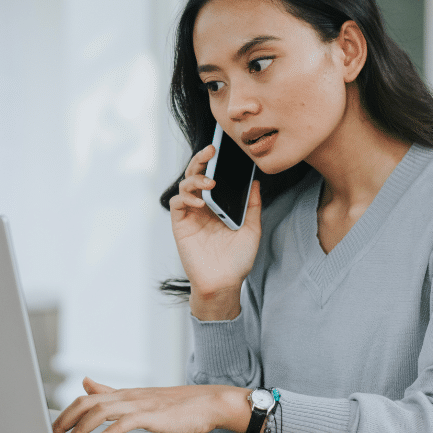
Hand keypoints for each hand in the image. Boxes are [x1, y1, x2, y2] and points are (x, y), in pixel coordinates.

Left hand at [51, 377, 249, 432]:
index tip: (51, 428)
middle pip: (87, 403)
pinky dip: (114, 429)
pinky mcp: (154, 415)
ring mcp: (141, 404)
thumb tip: (86, 382)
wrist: (208, 402)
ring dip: (82, 428)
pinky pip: (129, 420)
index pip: (86, 398)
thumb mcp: (138, 397)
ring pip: (103, 410)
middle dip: (65, 420)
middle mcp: (128, 396)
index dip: (65, 413)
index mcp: (123, 394)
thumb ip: (110, 392)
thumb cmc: (176, 404)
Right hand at [169, 145, 262, 319]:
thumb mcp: (252, 229)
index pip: (213, 176)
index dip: (214, 162)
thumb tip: (255, 182)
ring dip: (195, 179)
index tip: (222, 149)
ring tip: (208, 183)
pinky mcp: (181, 225)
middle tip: (211, 152)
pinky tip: (199, 202)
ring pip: (185, 185)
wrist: (224, 282)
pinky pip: (177, 204)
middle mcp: (203, 206)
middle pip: (196, 175)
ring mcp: (190, 214)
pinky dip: (186, 197)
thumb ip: (251, 205)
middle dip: (201, 160)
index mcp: (218, 204)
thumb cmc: (238, 259)